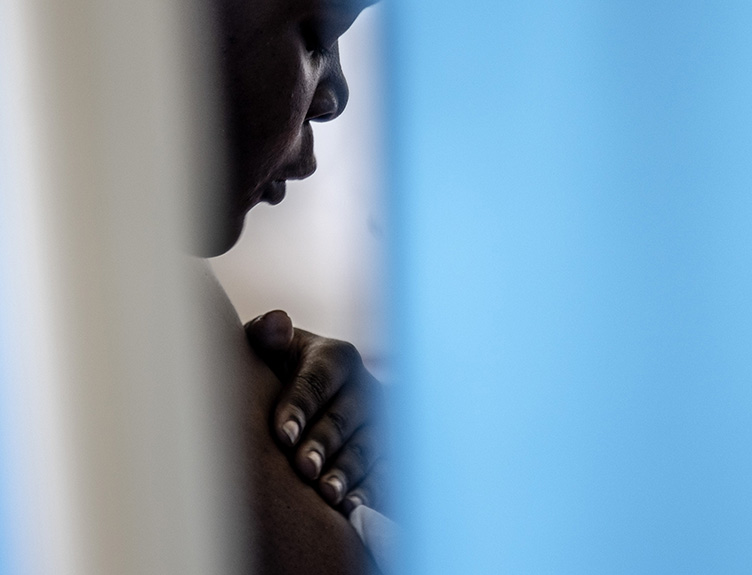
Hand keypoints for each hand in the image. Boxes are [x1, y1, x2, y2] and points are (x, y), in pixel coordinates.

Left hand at [245, 310, 387, 514]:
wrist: (305, 398)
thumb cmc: (278, 372)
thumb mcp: (269, 351)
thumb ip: (266, 336)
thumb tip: (277, 323)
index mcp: (337, 356)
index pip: (317, 380)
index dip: (300, 406)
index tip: (282, 434)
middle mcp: (365, 387)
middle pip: (344, 418)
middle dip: (323, 444)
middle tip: (304, 469)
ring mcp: (381, 422)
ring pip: (366, 448)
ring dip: (348, 473)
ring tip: (328, 496)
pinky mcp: (388, 453)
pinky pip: (384, 474)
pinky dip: (370, 493)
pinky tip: (353, 511)